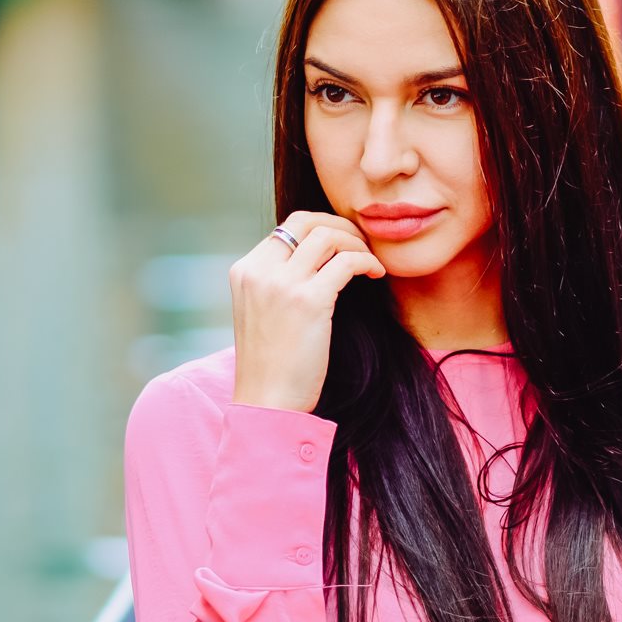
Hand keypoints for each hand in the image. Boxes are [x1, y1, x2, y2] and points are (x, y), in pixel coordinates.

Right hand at [230, 211, 384, 412]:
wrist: (267, 401)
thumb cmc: (272, 363)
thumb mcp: (262, 311)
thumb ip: (277, 281)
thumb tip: (315, 258)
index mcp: (245, 270)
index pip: (286, 227)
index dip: (320, 228)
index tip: (343, 242)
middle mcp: (259, 270)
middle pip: (306, 221)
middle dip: (340, 225)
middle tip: (361, 242)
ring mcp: (282, 284)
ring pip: (328, 236)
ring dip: (357, 243)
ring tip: (370, 261)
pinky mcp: (309, 300)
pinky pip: (347, 262)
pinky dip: (367, 261)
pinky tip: (376, 274)